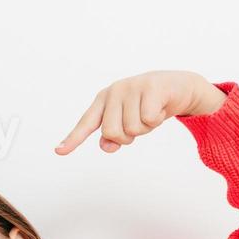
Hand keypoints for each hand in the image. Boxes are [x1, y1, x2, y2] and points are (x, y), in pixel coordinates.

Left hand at [54, 71, 225, 154]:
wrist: (178, 87)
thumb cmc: (149, 106)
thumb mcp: (129, 122)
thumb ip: (113, 136)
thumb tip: (106, 146)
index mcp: (103, 100)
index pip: (86, 123)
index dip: (73, 139)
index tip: (59, 152)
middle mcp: (114, 91)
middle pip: (111, 133)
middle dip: (128, 137)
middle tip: (139, 124)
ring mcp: (131, 87)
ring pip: (132, 128)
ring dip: (145, 128)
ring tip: (150, 114)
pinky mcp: (150, 87)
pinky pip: (148, 119)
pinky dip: (157, 120)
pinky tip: (161, 108)